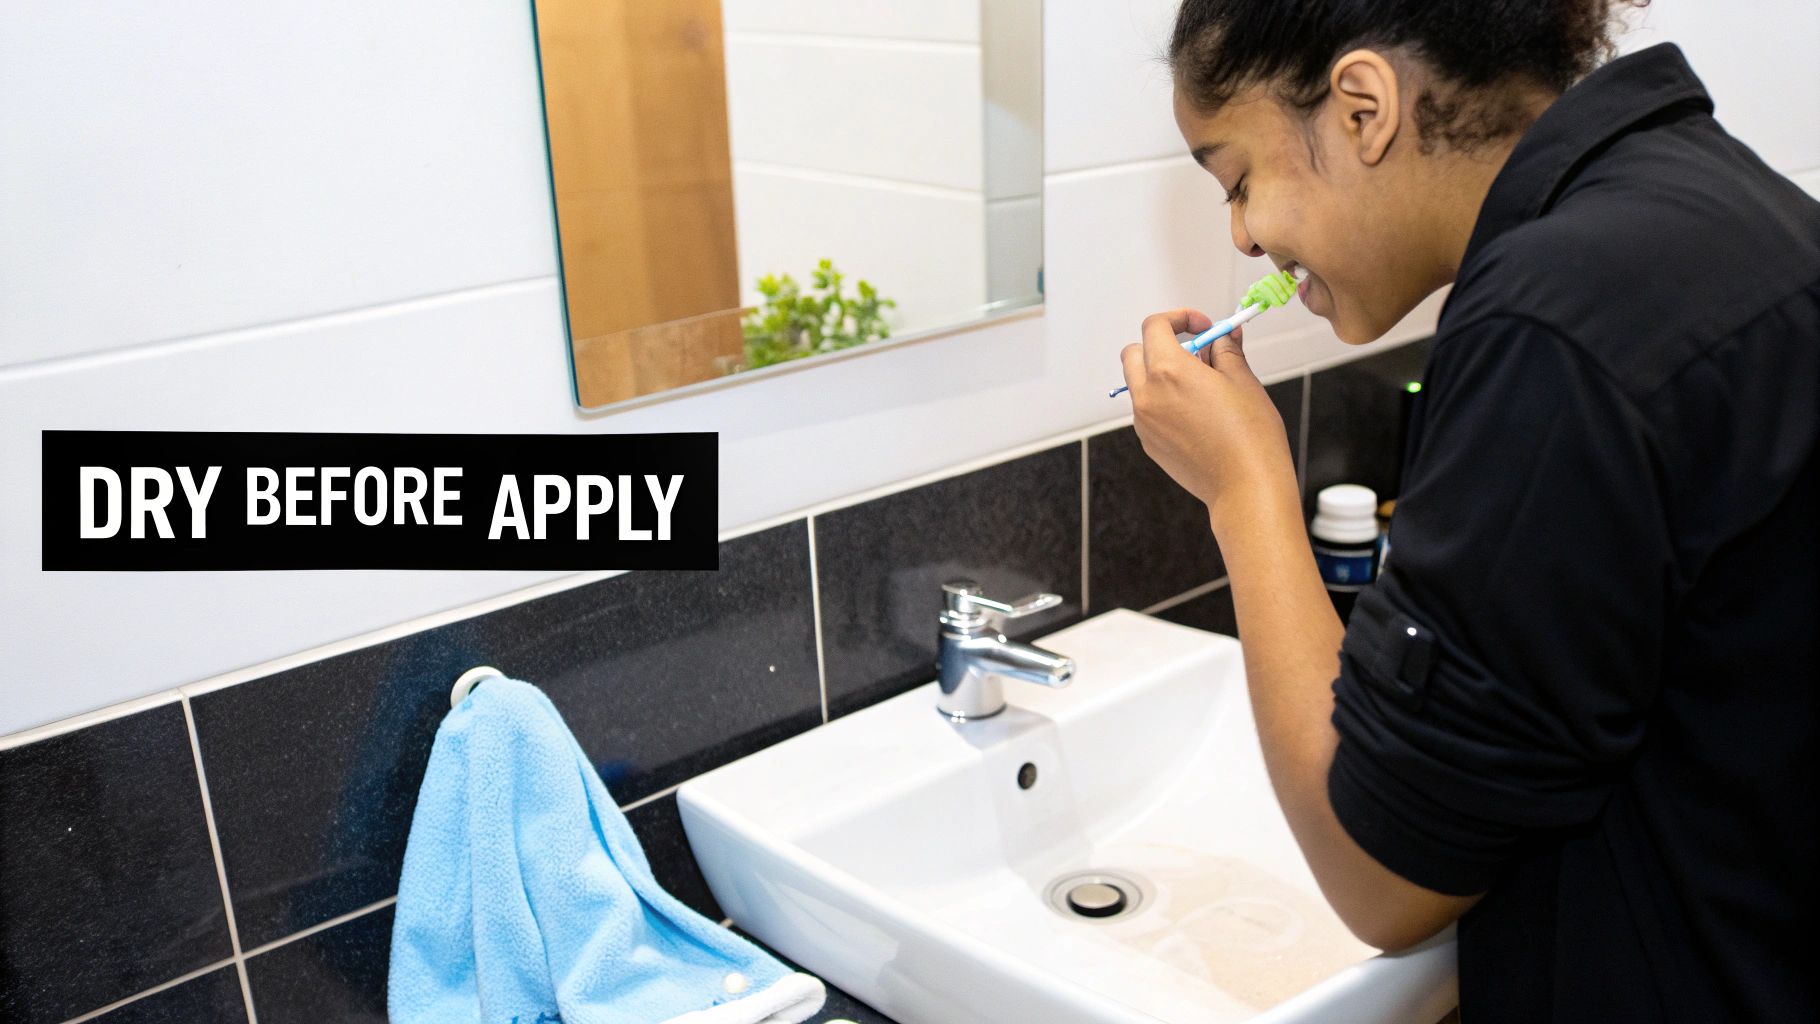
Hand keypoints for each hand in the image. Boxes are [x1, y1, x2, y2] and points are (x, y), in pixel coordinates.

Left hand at [1119, 309, 1296, 523]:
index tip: (1202, 327)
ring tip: (1201, 387)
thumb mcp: (1243, 381)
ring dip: (1161, 375)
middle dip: (1160, 345)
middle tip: (1195, 353)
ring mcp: (1144, 422)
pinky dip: (1163, 402)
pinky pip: (1147, 411)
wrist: (1246, 486)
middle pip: (1134, 353)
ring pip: (1139, 384)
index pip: (1154, 326)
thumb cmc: (1251, 435)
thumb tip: (1224, 336)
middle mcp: (1147, 395)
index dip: (1179, 318)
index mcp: (1169, 371)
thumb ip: (1226, 351)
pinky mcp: (1149, 444)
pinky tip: (1196, 415)